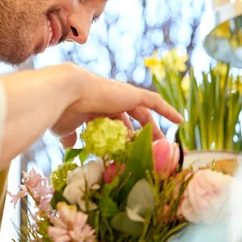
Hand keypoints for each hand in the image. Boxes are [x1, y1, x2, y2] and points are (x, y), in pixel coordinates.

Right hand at [50, 67, 182, 147]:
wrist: (65, 91)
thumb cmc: (61, 110)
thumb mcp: (65, 128)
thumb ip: (69, 136)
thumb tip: (69, 146)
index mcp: (92, 106)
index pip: (109, 122)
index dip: (117, 135)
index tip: (123, 148)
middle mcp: (107, 98)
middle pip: (128, 117)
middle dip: (136, 133)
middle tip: (146, 149)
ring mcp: (120, 95)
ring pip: (143, 112)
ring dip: (152, 128)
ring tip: (162, 144)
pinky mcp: (131, 94)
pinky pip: (154, 101)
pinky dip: (166, 110)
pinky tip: (179, 121)